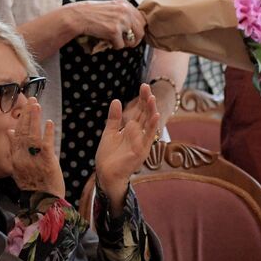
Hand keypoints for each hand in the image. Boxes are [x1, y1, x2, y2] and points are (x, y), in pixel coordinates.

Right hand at [7, 93, 63, 197]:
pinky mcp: (46, 161)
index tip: (22, 107)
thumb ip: (14, 148)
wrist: (42, 201)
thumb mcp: (18, 166)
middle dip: (27, 114)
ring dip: (35, 119)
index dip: (20, 120)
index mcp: (15, 158)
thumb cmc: (33, 183)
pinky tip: (49, 122)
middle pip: (23, 132)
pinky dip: (47, 132)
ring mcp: (33, 159)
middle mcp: (22, 157)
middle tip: (31, 100)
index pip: (16, 135)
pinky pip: (46, 143)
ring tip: (37, 105)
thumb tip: (10, 131)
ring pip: (33, 134)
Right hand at [67, 0, 145, 49]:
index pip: (141, 19)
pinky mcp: (114, 31)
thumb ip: (122, 13)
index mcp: (125, 4)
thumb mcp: (111, 7)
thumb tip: (133, 26)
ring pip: (132, 40)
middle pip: (141, 31)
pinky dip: (114, 46)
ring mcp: (121, 21)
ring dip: (124, 43)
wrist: (78, 16)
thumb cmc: (92, 13)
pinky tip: (107, 40)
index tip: (132, 34)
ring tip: (115, 41)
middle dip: (135, 39)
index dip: (137, 29)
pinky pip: (120, 45)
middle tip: (127, 43)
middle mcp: (126, 11)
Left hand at [95, 84, 160, 216]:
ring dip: (151, 110)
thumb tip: (117, 100)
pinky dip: (152, 126)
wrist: (105, 174)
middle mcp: (140, 134)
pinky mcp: (141, 151)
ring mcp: (142, 142)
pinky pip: (148, 137)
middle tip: (146, 86)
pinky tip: (155, 115)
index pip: (139, 111)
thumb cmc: (108, 156)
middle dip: (146, 100)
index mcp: (132, 129)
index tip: (143, 86)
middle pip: (145, 114)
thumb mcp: (109, 132)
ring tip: (151, 98)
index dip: (141, 99)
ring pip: (149, 123)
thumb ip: (114, 118)